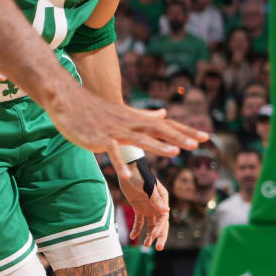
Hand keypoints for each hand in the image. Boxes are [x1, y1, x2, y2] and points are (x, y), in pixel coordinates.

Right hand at [43, 84, 205, 159]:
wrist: (69, 101)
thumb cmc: (98, 110)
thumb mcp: (125, 112)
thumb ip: (145, 115)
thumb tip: (164, 113)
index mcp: (137, 120)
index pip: (167, 125)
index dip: (185, 131)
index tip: (205, 137)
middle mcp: (130, 124)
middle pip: (159, 130)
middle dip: (179, 137)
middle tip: (198, 144)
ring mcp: (116, 131)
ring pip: (140, 138)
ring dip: (157, 146)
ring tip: (175, 153)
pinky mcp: (100, 139)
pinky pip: (111, 151)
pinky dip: (119, 161)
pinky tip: (127, 174)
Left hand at [112, 151, 169, 249]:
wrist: (128, 168)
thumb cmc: (140, 175)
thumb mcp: (147, 187)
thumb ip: (156, 200)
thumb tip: (167, 212)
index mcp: (163, 200)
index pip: (164, 218)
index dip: (160, 228)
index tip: (153, 237)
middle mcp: (158, 205)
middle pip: (160, 224)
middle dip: (159, 236)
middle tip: (159, 248)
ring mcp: (149, 207)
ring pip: (150, 224)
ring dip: (148, 235)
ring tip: (145, 245)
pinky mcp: (139, 207)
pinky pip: (139, 221)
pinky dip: (137, 229)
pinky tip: (133, 236)